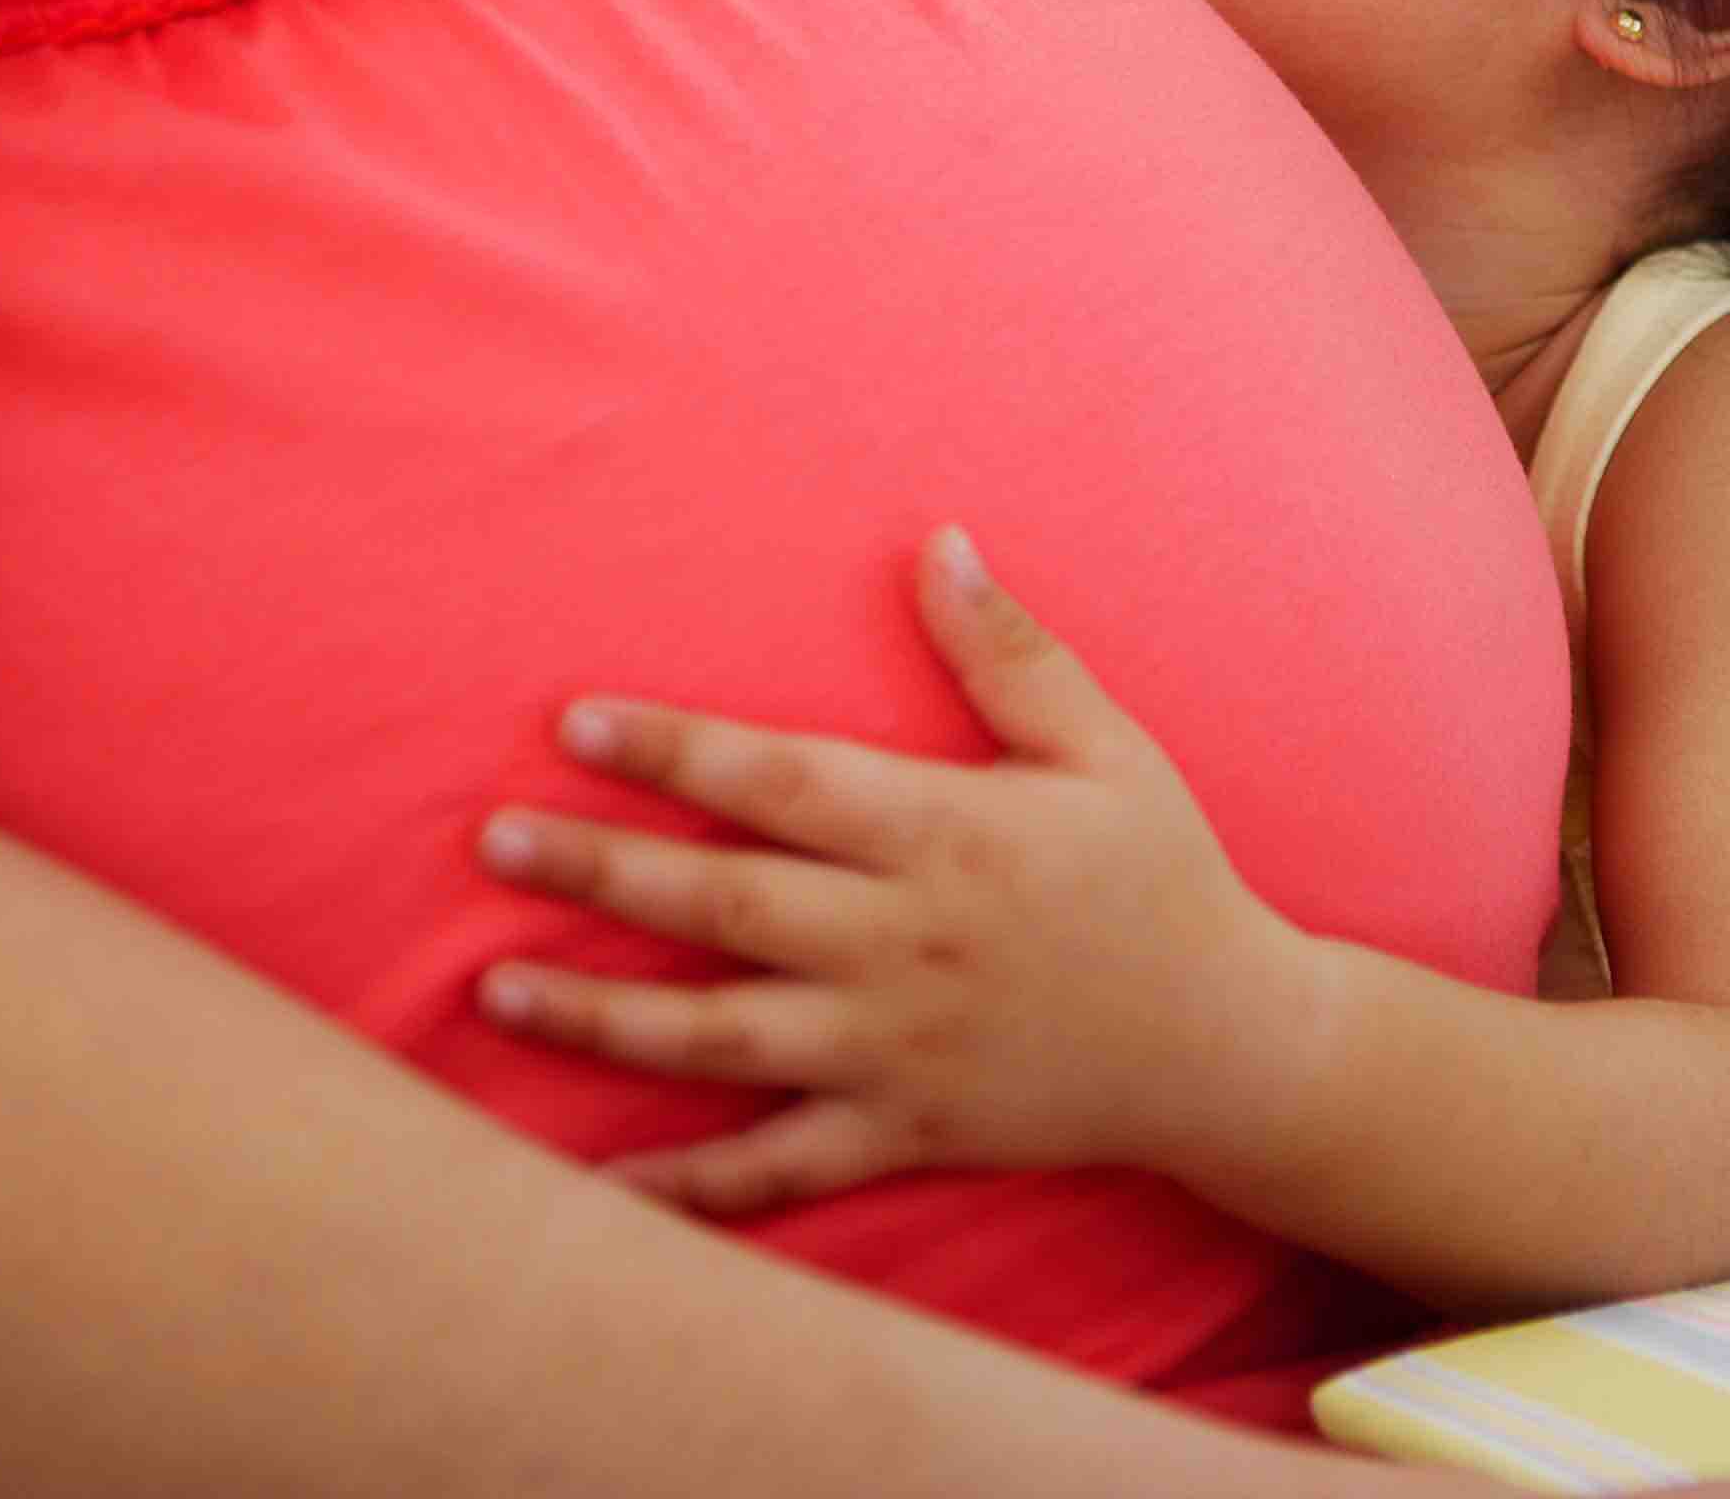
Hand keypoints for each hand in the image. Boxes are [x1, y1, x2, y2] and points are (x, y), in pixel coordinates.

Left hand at [474, 525, 1304, 1220]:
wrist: (1234, 1051)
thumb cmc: (1164, 877)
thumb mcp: (1105, 747)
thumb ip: (1011, 652)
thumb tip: (939, 539)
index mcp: (949, 837)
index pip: (783, 784)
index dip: (674, 754)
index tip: (574, 723)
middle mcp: (908, 948)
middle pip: (727, 907)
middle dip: (602, 873)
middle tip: (495, 840)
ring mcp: (898, 1053)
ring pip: (723, 1039)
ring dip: (602, 1017)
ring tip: (495, 984)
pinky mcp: (904, 1136)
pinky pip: (774, 1172)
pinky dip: (681, 1190)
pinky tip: (587, 1190)